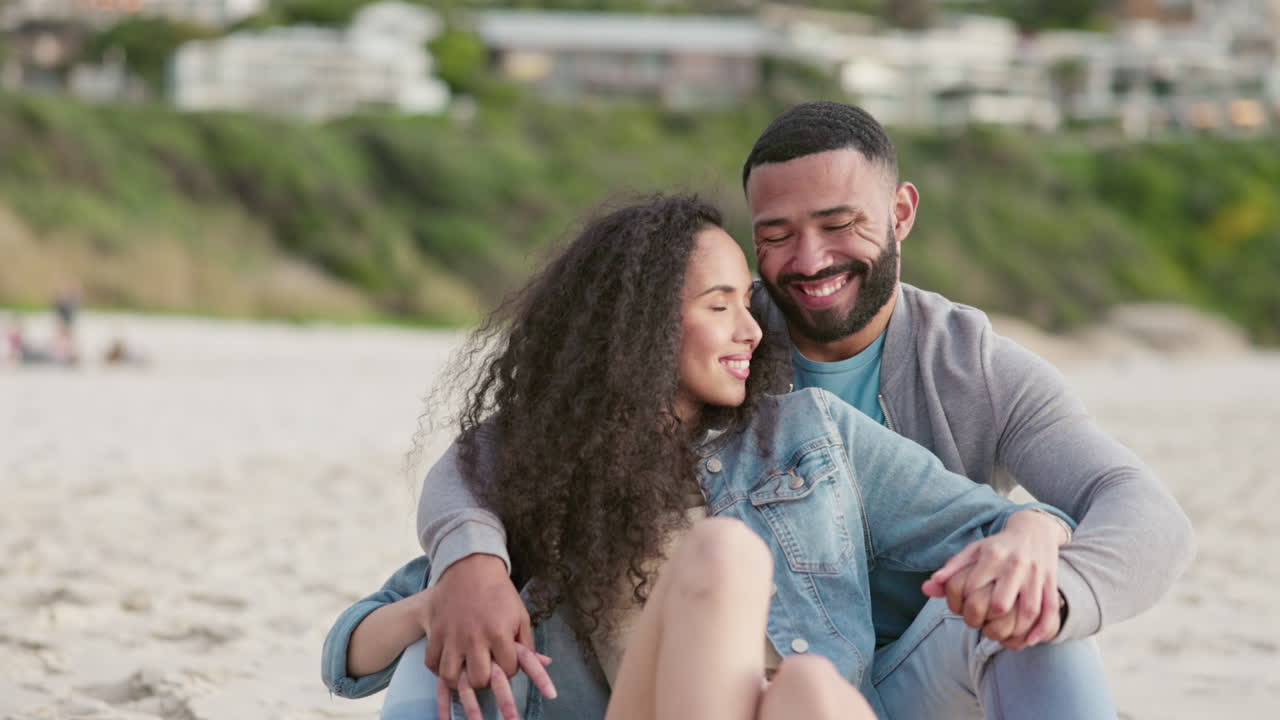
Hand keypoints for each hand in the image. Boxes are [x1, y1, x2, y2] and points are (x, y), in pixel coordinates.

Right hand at [425, 554, 557, 718]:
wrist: (471, 568)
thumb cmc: (499, 593)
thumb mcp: (520, 615)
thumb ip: (528, 643)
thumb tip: (545, 664)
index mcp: (499, 633)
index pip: (508, 671)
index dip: (510, 670)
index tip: (507, 662)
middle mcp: (475, 638)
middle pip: (479, 680)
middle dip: (486, 681)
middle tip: (486, 672)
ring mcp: (453, 636)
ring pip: (451, 677)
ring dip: (460, 681)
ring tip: (466, 674)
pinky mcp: (436, 632)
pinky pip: (431, 663)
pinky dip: (438, 669)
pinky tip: (449, 664)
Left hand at [922, 509, 1066, 641]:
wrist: (1034, 529)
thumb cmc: (998, 545)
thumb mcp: (973, 550)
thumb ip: (951, 568)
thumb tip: (928, 588)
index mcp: (991, 556)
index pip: (972, 588)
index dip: (963, 604)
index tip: (962, 610)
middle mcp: (1014, 566)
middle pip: (1001, 602)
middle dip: (989, 619)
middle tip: (983, 624)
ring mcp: (1035, 575)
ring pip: (1028, 609)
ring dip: (1016, 628)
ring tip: (1003, 635)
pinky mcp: (1050, 582)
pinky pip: (1050, 609)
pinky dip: (1042, 628)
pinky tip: (1030, 640)